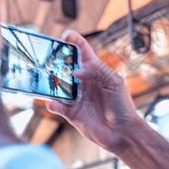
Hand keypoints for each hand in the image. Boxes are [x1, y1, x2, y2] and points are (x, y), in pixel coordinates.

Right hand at [46, 30, 140, 152]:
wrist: (122, 132)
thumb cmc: (122, 106)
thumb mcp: (114, 82)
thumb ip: (96, 70)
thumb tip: (75, 70)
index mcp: (95, 72)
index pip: (83, 52)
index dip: (74, 41)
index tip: (65, 35)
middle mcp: (83, 83)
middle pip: (65, 67)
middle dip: (56, 61)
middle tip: (49, 58)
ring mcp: (76, 97)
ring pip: (58, 86)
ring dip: (51, 82)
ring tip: (46, 79)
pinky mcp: (71, 113)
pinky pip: (57, 106)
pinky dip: (52, 104)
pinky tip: (52, 102)